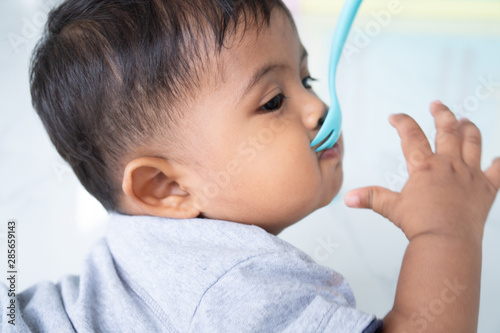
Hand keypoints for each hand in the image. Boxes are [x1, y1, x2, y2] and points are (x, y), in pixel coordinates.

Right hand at [345, 101, 499, 241]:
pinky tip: (498, 158)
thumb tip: (348, 197)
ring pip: (473, 142)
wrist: (447, 242)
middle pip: (447, 129)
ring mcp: (470, 174)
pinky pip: (498, 171)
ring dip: (469, 129)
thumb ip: (371, 197)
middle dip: (441, 113)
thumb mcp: (392, 208)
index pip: (411, 135)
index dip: (402, 122)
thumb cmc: (421, 226)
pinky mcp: (486, 189)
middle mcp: (449, 165)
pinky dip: (499, 163)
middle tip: (437, 105)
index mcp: (425, 167)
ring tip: (466, 121)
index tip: (395, 116)